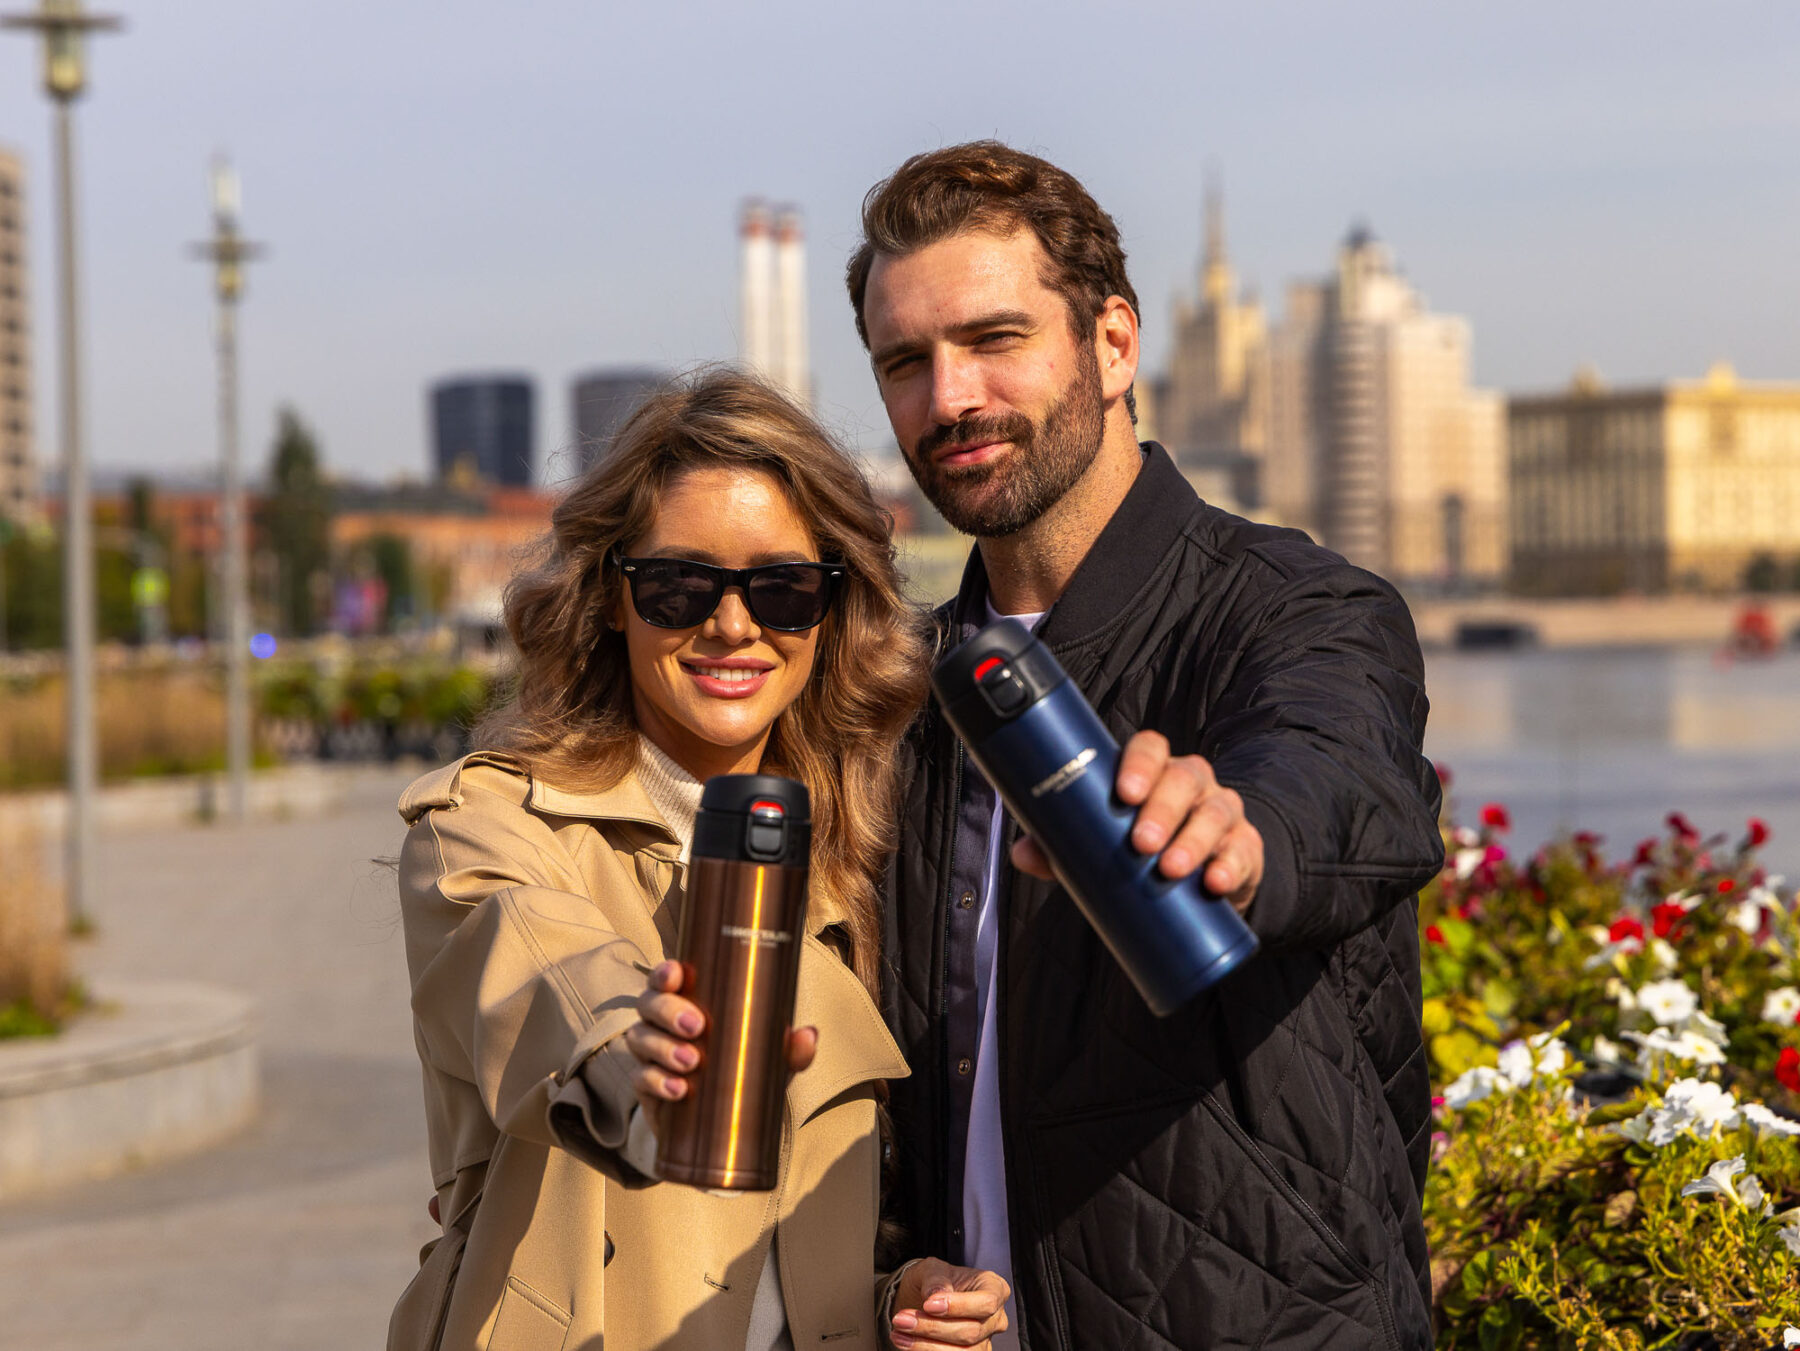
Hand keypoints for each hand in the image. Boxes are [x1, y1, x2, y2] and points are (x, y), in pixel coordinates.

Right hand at [623, 961, 817, 1128]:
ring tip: (692, 1063)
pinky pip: (640, 1078)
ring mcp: (650, 1054)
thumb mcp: (769, 1061)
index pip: (666, 978)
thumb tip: (808, 1035)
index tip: (675, 975)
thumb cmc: (742, 1072)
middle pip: (648, 1004)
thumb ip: (789, 1050)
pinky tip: (678, 1090)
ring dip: (663, 1048)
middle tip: (697, 1026)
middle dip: (668, 1011)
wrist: (722, 1125)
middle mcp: (661, 1023)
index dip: (664, 972)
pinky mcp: (645, 1087)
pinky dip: (657, 1082)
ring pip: (639, 1039)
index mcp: (688, 1002)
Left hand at [889, 1258, 1009, 1349]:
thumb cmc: (934, 1280)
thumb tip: (935, 1296)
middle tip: (901, 1319)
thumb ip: (935, 1279)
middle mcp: (995, 1319)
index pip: (986, 1303)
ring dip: (925, 1345)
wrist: (922, 1300)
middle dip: (932, 1327)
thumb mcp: (932, 1269)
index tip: (928, 1304)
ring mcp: (984, 1342)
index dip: (958, 1307)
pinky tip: (905, 1342)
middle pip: (971, 1332)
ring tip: (899, 1332)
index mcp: (994, 1289)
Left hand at [1011, 730, 1262, 911]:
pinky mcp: (1246, 848)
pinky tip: (1215, 883)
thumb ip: (1062, 847)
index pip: (1150, 747)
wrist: (1194, 881)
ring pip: (1216, 812)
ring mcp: (1222, 812)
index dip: (1140, 764)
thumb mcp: (1100, 845)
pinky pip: (1244, 850)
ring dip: (1194, 840)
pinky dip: (1230, 866)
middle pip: (1185, 778)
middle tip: (1141, 843)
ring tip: (1170, 869)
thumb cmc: (1137, 849)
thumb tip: (1023, 854)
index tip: (1124, 793)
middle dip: (1163, 809)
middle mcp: (1192, 783)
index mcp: (1154, 771)